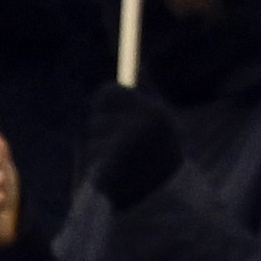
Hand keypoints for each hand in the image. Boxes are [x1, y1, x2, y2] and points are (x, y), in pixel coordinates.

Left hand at [82, 85, 184, 210]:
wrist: (168, 199)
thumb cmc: (162, 152)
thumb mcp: (162, 119)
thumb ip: (147, 91)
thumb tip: (139, 62)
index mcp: (153, 113)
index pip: (108, 91)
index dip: (109, 103)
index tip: (117, 114)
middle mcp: (139, 129)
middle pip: (96, 116)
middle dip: (104, 126)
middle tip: (125, 144)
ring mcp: (124, 152)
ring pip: (93, 138)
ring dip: (103, 150)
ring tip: (127, 164)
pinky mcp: (110, 173)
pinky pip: (92, 160)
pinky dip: (101, 169)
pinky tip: (120, 177)